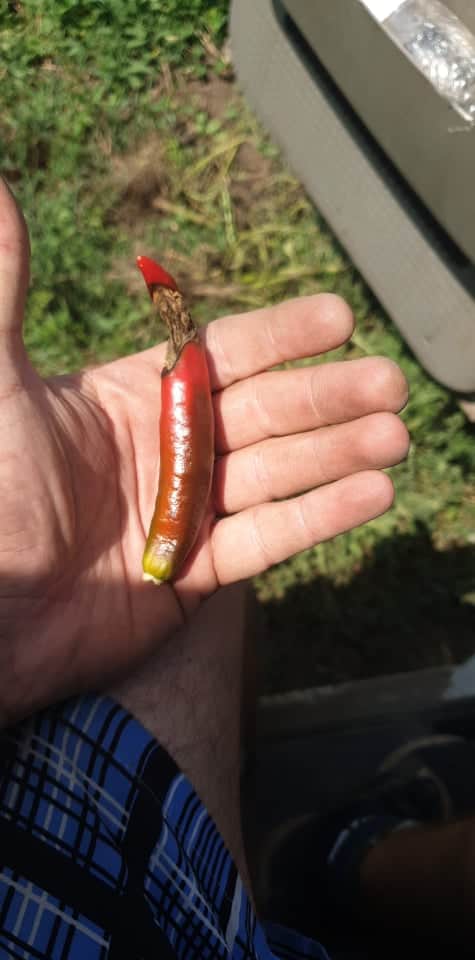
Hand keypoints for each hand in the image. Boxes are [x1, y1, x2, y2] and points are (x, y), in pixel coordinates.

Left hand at [0, 178, 408, 723]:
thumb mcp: (0, 383)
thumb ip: (7, 286)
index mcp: (131, 398)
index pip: (221, 354)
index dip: (281, 335)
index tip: (337, 316)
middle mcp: (167, 450)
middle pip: (264, 413)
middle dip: (328, 397)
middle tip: (389, 382)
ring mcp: (186, 513)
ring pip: (276, 474)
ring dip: (337, 454)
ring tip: (393, 436)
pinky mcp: (195, 573)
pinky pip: (267, 540)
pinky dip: (319, 517)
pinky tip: (371, 494)